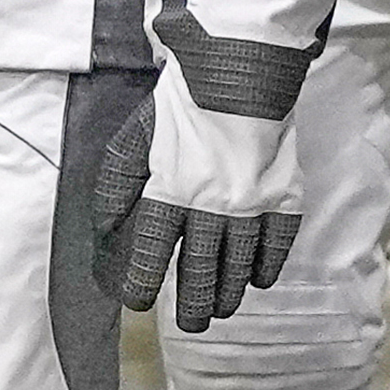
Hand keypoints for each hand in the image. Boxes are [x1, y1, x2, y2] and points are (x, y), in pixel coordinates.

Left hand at [112, 83, 300, 333]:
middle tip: (191, 322)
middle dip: (194, 305)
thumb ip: (117, 184)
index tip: (139, 299)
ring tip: (220, 310)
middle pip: (202, 270)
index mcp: (173, 186)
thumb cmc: (182, 102)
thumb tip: (104, 229)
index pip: (155, 251)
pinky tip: (257, 279)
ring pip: (240, 264)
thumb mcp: (136, 137)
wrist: (243, 67)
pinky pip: (278, 243)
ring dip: (229, 293)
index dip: (144, 282)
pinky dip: (267, 266)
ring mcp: (254, 201)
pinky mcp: (285, 193)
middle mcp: (213, 202)